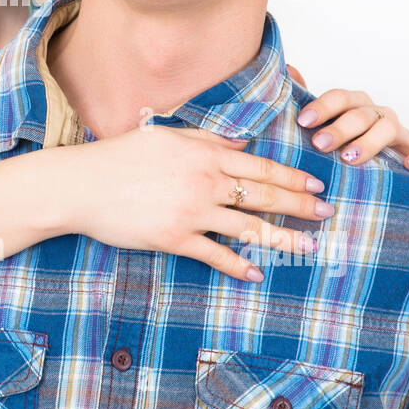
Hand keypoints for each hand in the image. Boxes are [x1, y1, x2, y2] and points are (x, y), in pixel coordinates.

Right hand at [56, 124, 334, 282]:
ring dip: (282, 238)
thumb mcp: (166, 135)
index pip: (259, 166)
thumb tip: (241, 143)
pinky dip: (238, 265)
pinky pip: (215, 255)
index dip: (292, 177)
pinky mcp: (174, 239)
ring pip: (248, 227)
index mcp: (203, 153)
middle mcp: (203, 182)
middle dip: (300, 205)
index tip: (316, 185)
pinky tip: (256, 272)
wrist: (82, 184)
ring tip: (307, 246)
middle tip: (326, 213)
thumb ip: (206, 139)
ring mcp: (190, 212)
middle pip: (263, 195)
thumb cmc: (119, 156)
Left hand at [286, 64, 408, 173]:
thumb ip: (306, 102)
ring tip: (350, 157)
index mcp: (354, 104)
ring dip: (368, 142)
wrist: (369, 169)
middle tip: (320, 144)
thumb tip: (289, 70)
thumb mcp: (321, 124)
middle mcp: (376, 114)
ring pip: (388, 129)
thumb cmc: (340, 143)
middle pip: (360, 115)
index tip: (302, 121)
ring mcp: (398, 133)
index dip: (322, 108)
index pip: (340, 97)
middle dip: (339, 129)